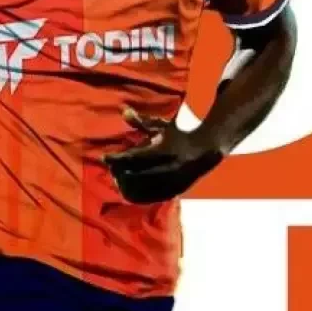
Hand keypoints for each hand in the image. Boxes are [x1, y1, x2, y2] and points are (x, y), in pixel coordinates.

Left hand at [103, 108, 224, 203]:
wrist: (207, 150)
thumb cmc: (180, 134)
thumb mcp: (163, 126)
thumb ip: (142, 122)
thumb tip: (124, 111)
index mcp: (164, 150)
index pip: (133, 157)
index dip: (116, 159)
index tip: (104, 157)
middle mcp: (167, 168)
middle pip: (134, 175)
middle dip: (119, 172)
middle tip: (111, 167)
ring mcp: (170, 182)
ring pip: (140, 189)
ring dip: (125, 184)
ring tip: (118, 177)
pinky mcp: (173, 192)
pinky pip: (150, 198)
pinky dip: (136, 195)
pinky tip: (128, 189)